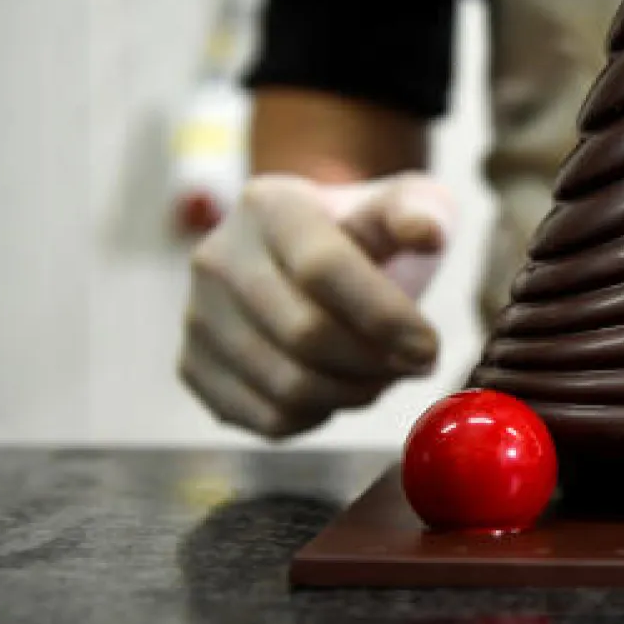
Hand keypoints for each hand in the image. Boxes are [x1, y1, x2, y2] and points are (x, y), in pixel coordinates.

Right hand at [179, 172, 456, 438]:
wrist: (311, 259)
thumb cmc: (367, 235)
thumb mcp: (403, 204)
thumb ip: (421, 211)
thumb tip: (426, 233)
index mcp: (268, 206)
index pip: (322, 268)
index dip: (384, 317)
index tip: (429, 346)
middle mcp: (218, 258)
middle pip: (305, 334)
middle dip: (376, 362)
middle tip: (417, 364)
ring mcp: (198, 315)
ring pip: (286, 387)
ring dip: (354, 393)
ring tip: (384, 373)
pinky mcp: (195, 367)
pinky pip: (267, 419)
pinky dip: (319, 416)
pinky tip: (342, 387)